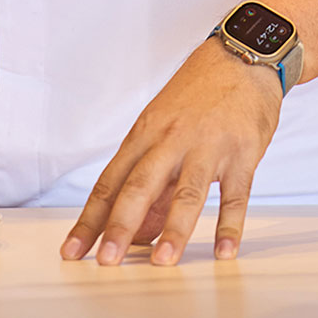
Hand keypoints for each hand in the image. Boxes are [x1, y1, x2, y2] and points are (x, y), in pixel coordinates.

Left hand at [61, 38, 281, 265]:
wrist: (244, 55)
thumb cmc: (200, 92)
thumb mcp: (165, 125)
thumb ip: (152, 179)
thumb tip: (139, 232)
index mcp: (146, 132)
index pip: (110, 182)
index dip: (90, 220)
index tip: (73, 251)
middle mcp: (172, 138)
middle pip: (140, 185)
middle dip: (121, 226)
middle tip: (107, 261)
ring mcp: (209, 145)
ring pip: (187, 191)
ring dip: (174, 229)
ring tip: (163, 262)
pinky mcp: (243, 151)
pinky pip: (236, 194)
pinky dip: (230, 225)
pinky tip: (224, 251)